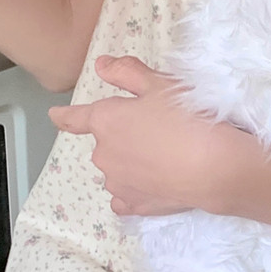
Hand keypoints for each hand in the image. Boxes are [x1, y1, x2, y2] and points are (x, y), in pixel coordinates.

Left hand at [49, 54, 242, 216]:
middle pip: (106, 142)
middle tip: (159, 129)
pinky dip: (132, 191)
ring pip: (115, 170)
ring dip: (129, 163)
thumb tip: (100, 65)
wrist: (215, 167)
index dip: (65, 116)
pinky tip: (150, 187)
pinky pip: (124, 198)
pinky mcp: (136, 205)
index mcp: (106, 121)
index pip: (76, 118)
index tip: (55, 116)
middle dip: (124, 136)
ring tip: (162, 158)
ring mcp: (118, 183)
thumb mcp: (160, 83)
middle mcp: (103, 154)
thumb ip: (126, 72)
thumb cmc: (187, 118)